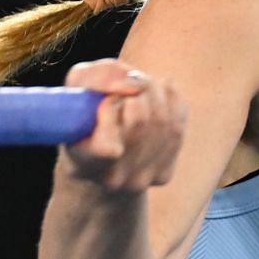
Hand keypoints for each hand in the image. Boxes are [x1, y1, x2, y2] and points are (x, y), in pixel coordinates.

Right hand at [58, 59, 187, 196]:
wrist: (102, 152)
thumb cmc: (87, 112)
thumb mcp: (80, 85)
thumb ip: (99, 77)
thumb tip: (131, 83)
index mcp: (82, 161)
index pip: (106, 148)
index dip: (109, 114)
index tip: (105, 100)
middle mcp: (111, 179)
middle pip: (140, 120)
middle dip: (136, 91)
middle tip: (125, 89)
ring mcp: (139, 180)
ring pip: (163, 120)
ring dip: (154, 93)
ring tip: (139, 93)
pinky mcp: (163, 175)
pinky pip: (179, 125)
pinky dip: (171, 102)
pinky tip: (157, 99)